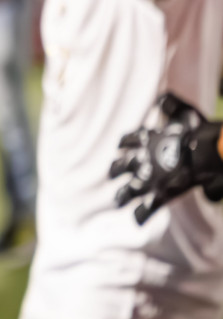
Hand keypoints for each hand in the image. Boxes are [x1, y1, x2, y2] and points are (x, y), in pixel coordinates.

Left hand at [111, 92, 222, 224]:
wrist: (208, 153)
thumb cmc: (199, 132)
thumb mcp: (184, 112)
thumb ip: (171, 105)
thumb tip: (161, 98)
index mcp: (148, 139)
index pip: (129, 140)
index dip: (124, 144)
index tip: (119, 147)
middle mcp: (143, 158)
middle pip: (123, 166)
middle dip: (117, 170)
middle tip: (111, 175)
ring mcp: (150, 178)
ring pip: (129, 189)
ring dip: (123, 195)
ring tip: (117, 201)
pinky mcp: (160, 194)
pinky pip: (146, 208)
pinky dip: (141, 215)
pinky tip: (136, 220)